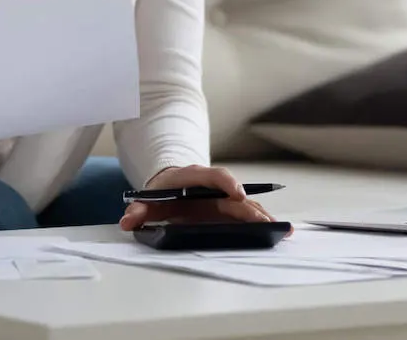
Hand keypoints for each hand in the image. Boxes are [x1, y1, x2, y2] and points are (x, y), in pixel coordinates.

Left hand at [119, 165, 283, 230]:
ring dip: (261, 215)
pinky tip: (275, 230)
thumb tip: (127, 221)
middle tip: (264, 221)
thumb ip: (137, 210)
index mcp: (195, 177)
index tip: (237, 193)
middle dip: (250, 206)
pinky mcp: (227, 208)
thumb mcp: (147, 199)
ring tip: (279, 228)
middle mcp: (213, 186)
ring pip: (245, 204)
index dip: (227, 183)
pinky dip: (260, 220)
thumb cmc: (160, 192)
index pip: (214, 175)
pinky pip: (246, 212)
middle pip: (235, 193)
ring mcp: (222, 197)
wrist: (168, 184)